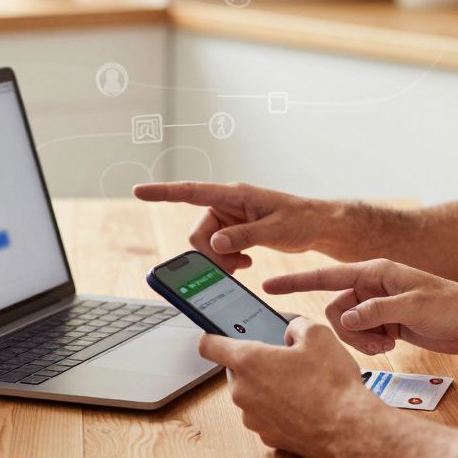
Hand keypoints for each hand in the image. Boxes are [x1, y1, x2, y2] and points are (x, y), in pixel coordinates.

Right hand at [132, 181, 331, 271]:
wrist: (318, 226)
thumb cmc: (302, 219)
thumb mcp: (276, 229)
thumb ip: (245, 236)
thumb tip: (216, 243)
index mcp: (235, 194)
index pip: (192, 191)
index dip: (163, 192)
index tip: (138, 192)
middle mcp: (228, 204)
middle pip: (198, 231)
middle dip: (209, 253)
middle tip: (234, 266)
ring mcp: (230, 218)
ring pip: (206, 243)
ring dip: (219, 260)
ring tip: (243, 264)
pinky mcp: (235, 231)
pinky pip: (217, 248)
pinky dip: (227, 260)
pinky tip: (245, 263)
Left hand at [197, 318, 381, 457]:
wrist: (350, 429)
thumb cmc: (332, 383)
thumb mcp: (318, 335)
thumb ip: (295, 325)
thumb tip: (290, 331)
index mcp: (249, 361)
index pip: (209, 345)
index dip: (212, 335)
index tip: (218, 334)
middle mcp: (243, 392)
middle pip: (236, 370)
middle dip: (256, 362)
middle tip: (284, 358)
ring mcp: (253, 418)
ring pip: (251, 394)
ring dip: (268, 386)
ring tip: (301, 383)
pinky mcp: (267, 437)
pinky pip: (265, 415)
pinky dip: (278, 409)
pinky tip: (304, 404)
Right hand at [263, 259, 457, 356]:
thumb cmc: (450, 306)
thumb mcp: (412, 307)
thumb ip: (376, 312)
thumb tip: (346, 319)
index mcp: (375, 272)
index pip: (328, 276)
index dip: (297, 280)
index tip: (269, 284)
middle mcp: (373, 286)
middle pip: (335, 308)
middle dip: (347, 329)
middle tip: (374, 340)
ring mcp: (379, 306)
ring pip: (347, 325)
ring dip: (360, 340)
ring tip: (386, 344)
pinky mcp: (386, 323)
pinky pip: (362, 335)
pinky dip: (370, 344)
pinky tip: (391, 345)